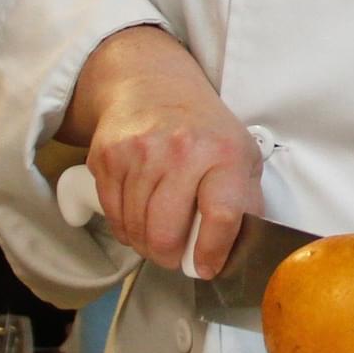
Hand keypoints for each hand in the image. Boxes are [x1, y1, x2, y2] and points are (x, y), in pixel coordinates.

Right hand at [66, 27, 256, 278]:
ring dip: (146, 245)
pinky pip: (112, 215)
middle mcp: (182, 151)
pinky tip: (138, 217)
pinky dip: (125, 228)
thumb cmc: (205, 130)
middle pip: (166, 233)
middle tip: (175, 255)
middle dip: (170, 257)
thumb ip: (245, 203)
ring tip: (157, 235)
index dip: (211, 252)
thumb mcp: (242, 156)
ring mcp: (140, 153)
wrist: (153, 85)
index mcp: (224, 154)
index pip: (222, 216)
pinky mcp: (108, 156)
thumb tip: (240, 251)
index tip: (205, 267)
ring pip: (136, 230)